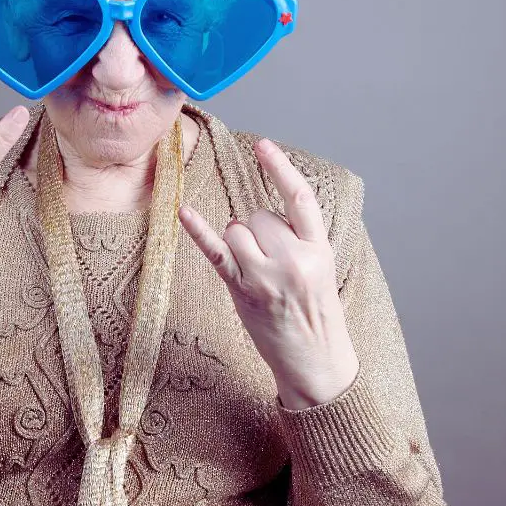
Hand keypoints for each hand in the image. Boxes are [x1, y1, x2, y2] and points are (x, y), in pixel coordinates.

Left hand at [178, 137, 358, 407]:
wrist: (315, 359)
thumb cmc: (316, 312)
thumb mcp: (322, 268)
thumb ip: (298, 238)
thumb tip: (261, 216)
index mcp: (318, 249)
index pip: (299, 198)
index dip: (280, 168)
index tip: (263, 146)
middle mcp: (292, 260)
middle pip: (259, 216)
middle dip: (259, 229)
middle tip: (272, 261)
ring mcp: (264, 276)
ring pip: (237, 230)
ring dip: (239, 242)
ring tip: (257, 269)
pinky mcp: (241, 291)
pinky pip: (215, 252)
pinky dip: (198, 231)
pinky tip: (183, 211)